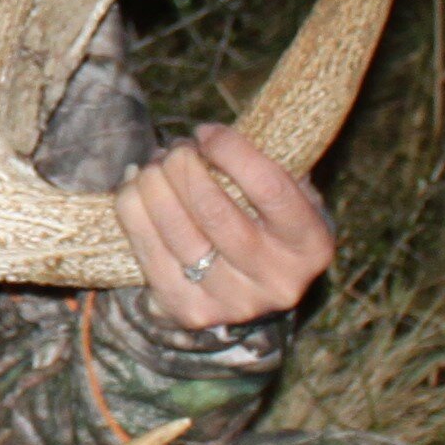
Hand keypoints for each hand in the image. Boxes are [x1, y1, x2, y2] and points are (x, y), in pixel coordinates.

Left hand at [117, 124, 332, 331]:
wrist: (254, 287)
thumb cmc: (268, 220)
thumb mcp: (287, 192)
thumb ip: (263, 163)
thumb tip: (209, 134)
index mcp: (311, 246)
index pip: (270, 190)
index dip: (231, 152)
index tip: (206, 132)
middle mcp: (278, 281)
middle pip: (215, 212)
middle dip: (183, 167)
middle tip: (175, 147)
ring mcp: (234, 303)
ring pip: (177, 233)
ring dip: (154, 185)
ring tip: (154, 164)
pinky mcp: (191, 312)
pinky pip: (149, 253)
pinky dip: (133, 210)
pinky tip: (135, 186)